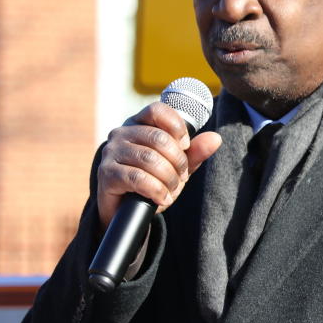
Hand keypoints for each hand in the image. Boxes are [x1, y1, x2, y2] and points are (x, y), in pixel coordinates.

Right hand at [96, 102, 220, 228]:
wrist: (125, 212)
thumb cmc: (150, 182)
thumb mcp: (176, 167)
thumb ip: (194, 152)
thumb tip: (216, 138)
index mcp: (138, 124)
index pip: (158, 110)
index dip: (177, 126)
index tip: (186, 146)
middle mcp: (121, 133)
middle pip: (159, 138)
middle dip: (178, 161)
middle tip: (181, 177)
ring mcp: (111, 152)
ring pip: (150, 159)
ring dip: (169, 178)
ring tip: (171, 190)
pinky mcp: (106, 173)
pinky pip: (138, 178)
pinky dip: (157, 190)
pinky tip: (162, 199)